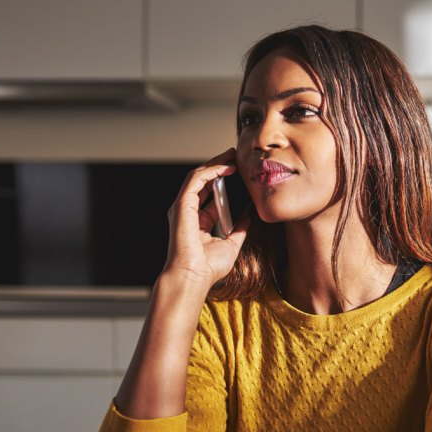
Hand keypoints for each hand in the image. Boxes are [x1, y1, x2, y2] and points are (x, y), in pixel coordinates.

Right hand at [162, 148, 250, 286]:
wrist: (193, 276)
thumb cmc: (208, 267)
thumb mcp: (231, 244)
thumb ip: (239, 230)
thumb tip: (249, 218)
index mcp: (198, 221)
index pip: (210, 195)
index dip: (223, 181)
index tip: (238, 172)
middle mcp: (188, 212)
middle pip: (204, 182)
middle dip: (219, 166)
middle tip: (235, 156)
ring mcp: (183, 208)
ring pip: (198, 176)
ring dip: (215, 164)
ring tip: (231, 155)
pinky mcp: (182, 205)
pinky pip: (196, 180)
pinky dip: (210, 171)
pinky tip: (225, 167)